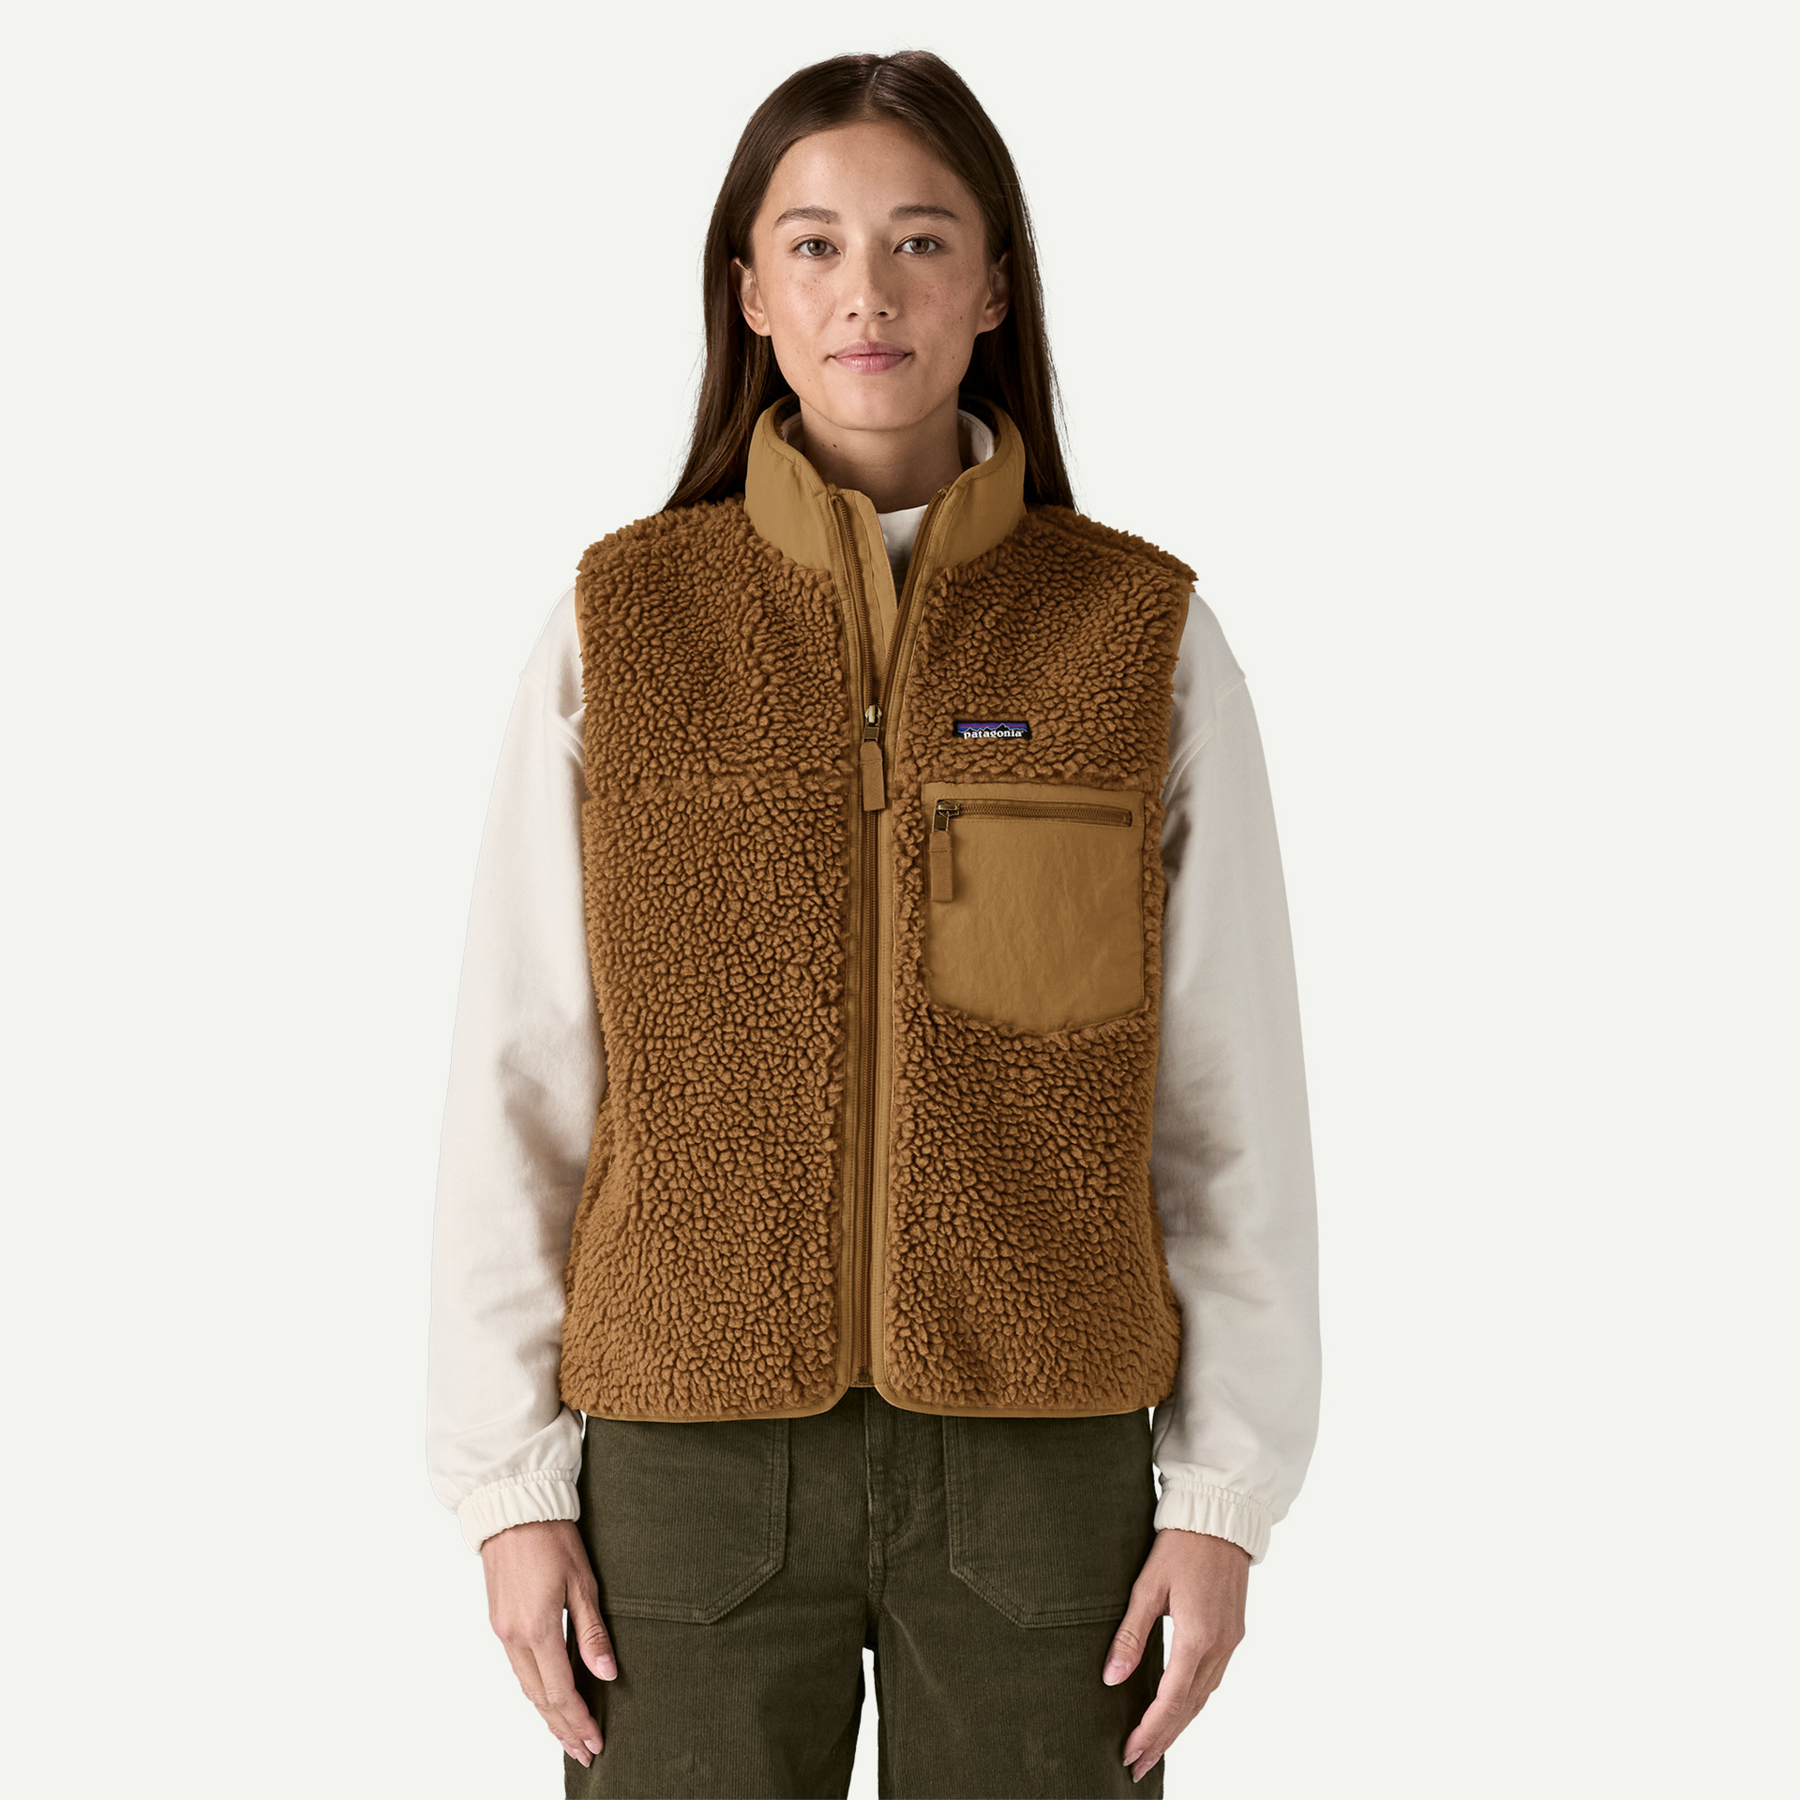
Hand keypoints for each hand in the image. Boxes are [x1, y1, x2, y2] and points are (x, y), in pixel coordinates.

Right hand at [480, 1518, 616, 1768]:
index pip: (560, 1691)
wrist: (513, 1509)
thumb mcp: (582, 1581)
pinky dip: (534, 1692)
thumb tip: (607, 1674)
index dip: (579, 1719)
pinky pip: (517, 1669)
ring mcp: (502, 1631)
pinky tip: (547, 1699)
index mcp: (537, 1629)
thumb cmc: (552, 1538)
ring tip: (567, 1737)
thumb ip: (592, 1633)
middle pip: (539, 1698)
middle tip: (584, 1752)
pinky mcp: (498, 1622)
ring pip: (525, 1687)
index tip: (595, 1741)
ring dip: (547, 1715)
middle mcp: (514, 1637)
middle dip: (562, 1728)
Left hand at [1103, 1527, 1250, 1782]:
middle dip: (1163, 1740)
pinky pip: (1212, 1681)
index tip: (1130, 1753)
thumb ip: (1130, 1635)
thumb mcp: (1147, 1586)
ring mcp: (1230, 1642)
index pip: (1172, 1700)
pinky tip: (1177, 1712)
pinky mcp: (1232, 1634)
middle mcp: (1220, 1647)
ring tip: (1153, 1748)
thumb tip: (1111, 1678)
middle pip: (1190, 1708)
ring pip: (1203, 1698)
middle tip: (1137, 1766)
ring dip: (1178, 1726)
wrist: (1219, 1519)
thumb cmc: (1180, 1546)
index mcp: (1198, 1637)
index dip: (1150, 1731)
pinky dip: (1193, 1704)